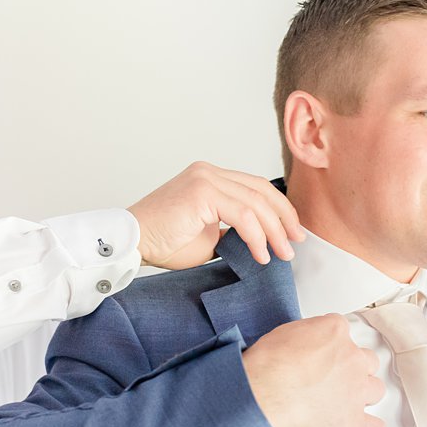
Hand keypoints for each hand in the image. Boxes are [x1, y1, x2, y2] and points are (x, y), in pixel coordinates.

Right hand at [129, 162, 304, 270]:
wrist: (132, 243)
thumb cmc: (164, 243)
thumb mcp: (210, 236)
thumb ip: (234, 230)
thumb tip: (264, 242)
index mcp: (211, 177)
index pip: (256, 187)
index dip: (279, 209)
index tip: (292, 233)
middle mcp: (209, 171)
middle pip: (261, 190)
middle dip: (284, 219)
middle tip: (294, 244)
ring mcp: (205, 178)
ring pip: (255, 203)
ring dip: (273, 232)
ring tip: (280, 255)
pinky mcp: (201, 191)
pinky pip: (242, 214)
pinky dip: (256, 236)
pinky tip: (260, 254)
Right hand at [241, 315, 385, 426]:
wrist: (266, 395)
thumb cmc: (269, 367)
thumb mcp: (282, 334)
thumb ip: (302, 338)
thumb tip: (300, 348)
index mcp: (334, 332)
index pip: (341, 331)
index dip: (331, 345)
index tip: (321, 354)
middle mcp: (352, 358)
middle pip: (367, 361)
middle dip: (353, 370)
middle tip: (334, 379)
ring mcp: (356, 390)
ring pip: (376, 390)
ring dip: (363, 396)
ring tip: (343, 404)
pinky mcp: (353, 421)